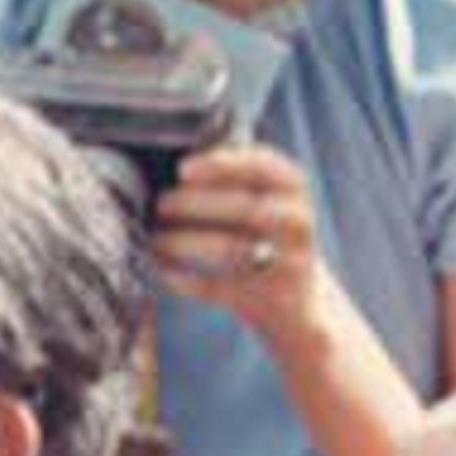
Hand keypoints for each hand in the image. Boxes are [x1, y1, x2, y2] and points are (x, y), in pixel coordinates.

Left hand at [151, 142, 331, 347]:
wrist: (302, 302)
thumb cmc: (263, 236)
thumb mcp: (262, 199)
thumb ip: (231, 176)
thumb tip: (169, 153)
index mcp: (293, 189)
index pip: (266, 166)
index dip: (224, 164)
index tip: (183, 168)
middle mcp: (298, 223)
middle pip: (246, 208)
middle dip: (195, 204)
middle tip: (159, 204)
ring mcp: (289, 263)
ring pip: (234, 248)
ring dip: (185, 242)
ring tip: (153, 240)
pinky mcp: (271, 300)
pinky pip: (222, 288)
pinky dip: (187, 281)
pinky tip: (163, 273)